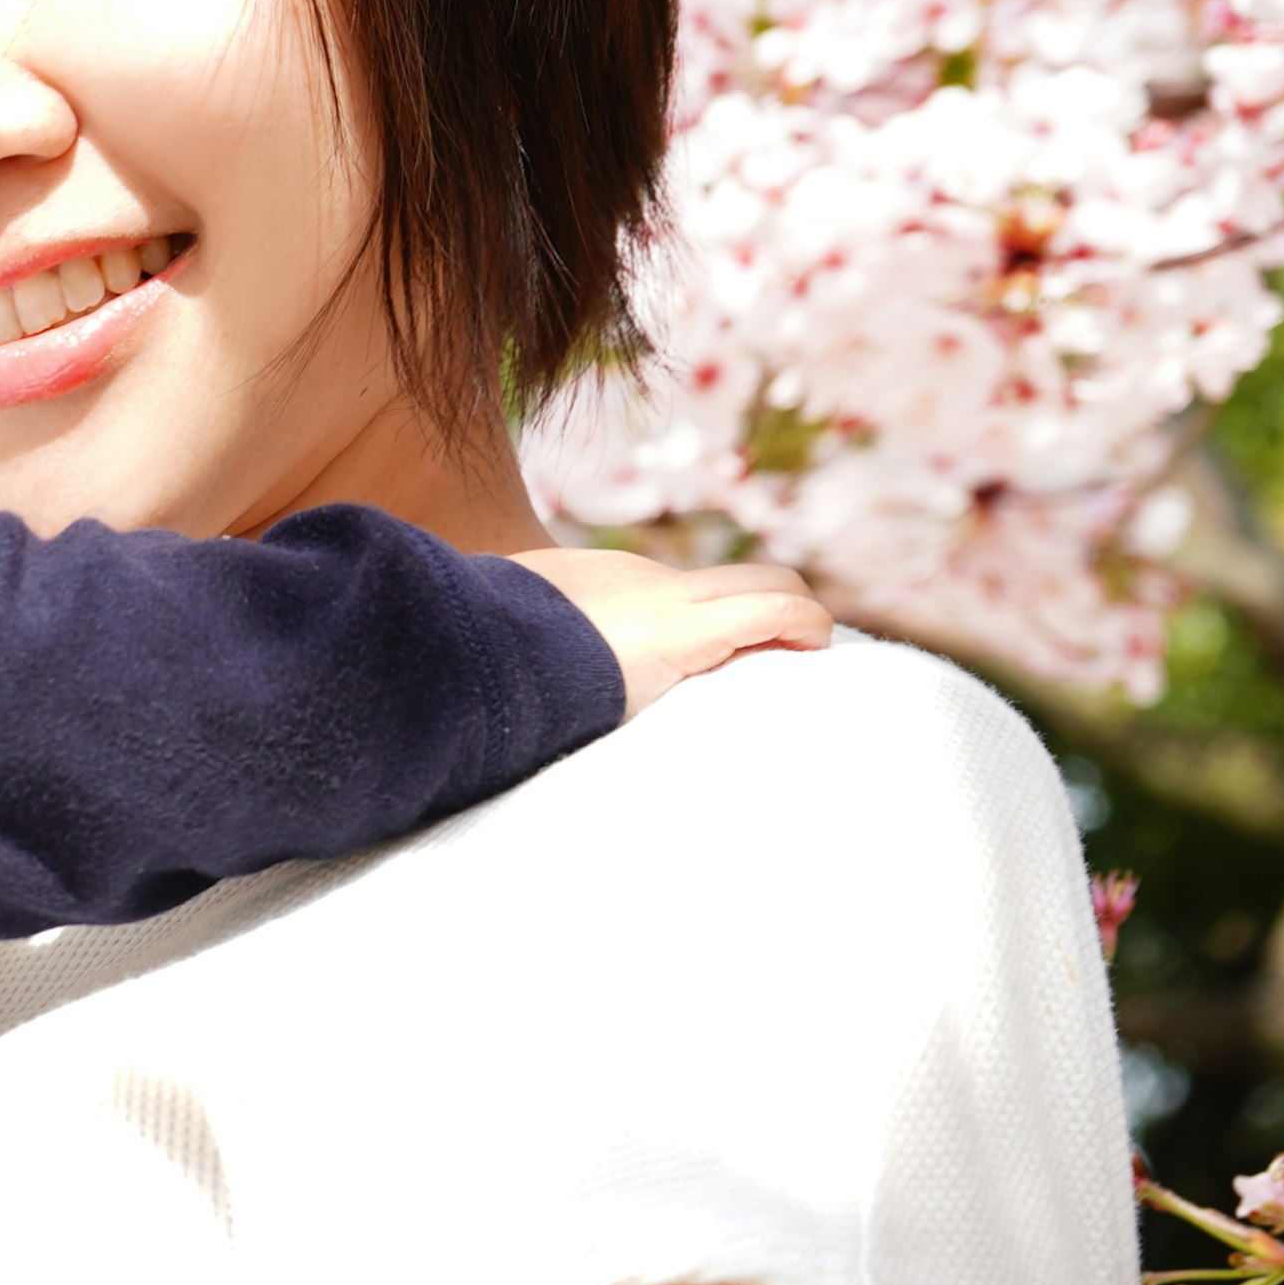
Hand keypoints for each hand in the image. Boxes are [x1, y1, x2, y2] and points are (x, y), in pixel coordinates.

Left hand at [518, 548, 829, 715]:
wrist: (462, 649)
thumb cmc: (546, 704)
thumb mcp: (630, 720)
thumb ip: (690, 695)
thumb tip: (736, 701)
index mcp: (675, 629)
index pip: (777, 604)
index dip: (812, 626)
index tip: (820, 653)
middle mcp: (658, 589)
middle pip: (761, 576)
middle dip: (791, 608)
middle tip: (793, 655)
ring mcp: (625, 569)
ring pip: (703, 583)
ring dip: (723, 612)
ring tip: (708, 669)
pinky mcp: (590, 564)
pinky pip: (649, 584)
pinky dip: (669, 610)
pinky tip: (635, 651)